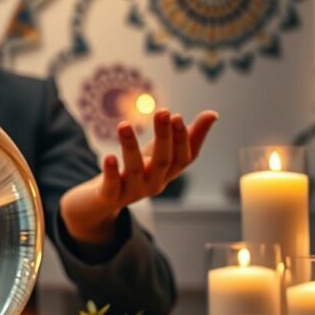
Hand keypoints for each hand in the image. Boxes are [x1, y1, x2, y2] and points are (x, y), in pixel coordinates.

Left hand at [61, 109, 218, 244]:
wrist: (100, 201)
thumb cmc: (135, 172)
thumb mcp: (158, 152)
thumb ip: (184, 136)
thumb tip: (213, 114)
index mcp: (167, 172)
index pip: (184, 158)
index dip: (184, 138)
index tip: (178, 115)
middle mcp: (154, 183)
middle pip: (163, 161)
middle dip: (164, 137)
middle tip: (163, 112)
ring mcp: (132, 192)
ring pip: (135, 170)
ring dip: (130, 146)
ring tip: (124, 124)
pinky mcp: (110, 197)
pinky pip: (112, 186)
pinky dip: (111, 172)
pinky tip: (108, 156)